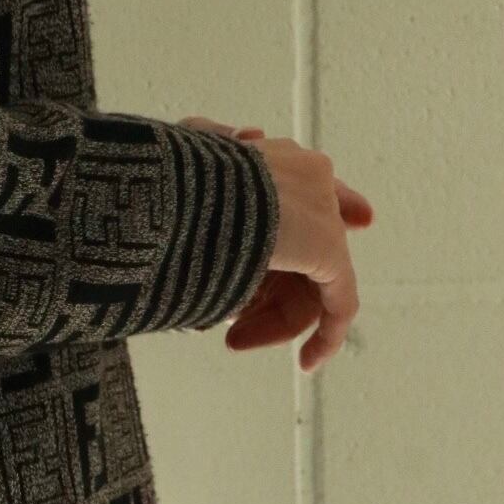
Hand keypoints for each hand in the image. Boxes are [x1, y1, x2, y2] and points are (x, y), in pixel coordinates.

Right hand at [177, 116, 373, 372]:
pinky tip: (308, 362)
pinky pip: (339, 304)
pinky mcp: (328, 251)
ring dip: (273, 318)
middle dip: (266, 292)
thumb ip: (212, 144)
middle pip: (301, 248)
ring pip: (310, 281)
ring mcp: (320, 214)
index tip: (330, 236)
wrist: (177, 188)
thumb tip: (242, 141)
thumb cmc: (164, 179)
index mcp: (275, 158)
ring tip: (234, 338)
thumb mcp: (184, 152)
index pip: (309, 191)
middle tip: (231, 327)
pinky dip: (327, 336)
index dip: (320, 215)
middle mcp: (306, 179)